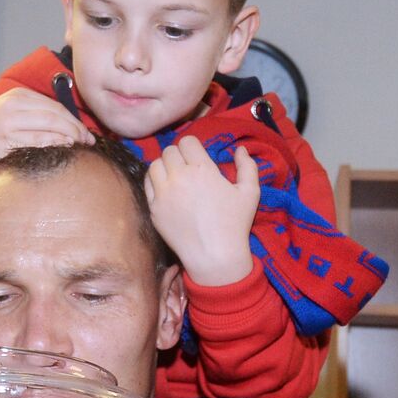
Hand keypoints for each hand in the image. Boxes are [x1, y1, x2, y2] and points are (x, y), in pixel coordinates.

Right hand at [0, 88, 94, 171]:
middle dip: (76, 129)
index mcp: (17, 97)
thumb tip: (67, 128)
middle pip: (55, 116)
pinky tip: (62, 150)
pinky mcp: (3, 140)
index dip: (74, 120)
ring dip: (68, 137)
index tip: (86, 133)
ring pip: (48, 127)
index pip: (55, 107)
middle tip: (89, 142)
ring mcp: (8, 122)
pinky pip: (35, 142)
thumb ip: (34, 117)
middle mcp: (14, 106)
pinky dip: (52, 145)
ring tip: (79, 146)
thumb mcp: (10, 116)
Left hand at [145, 136, 258, 285]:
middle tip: (186, 168)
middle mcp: (179, 177)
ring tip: (174, 176)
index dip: (192, 147)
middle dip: (178, 155)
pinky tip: (165, 189)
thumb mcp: (250, 192)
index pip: (186, 141)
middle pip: (169, 151)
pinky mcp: (153, 209)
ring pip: (154, 165)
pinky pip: (147, 184)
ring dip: (164, 166)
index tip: (197, 157)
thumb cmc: (235, 224)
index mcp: (201, 168)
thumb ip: (248, 166)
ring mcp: (162, 193)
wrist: (214, 255)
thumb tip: (240, 149)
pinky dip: (154, 182)